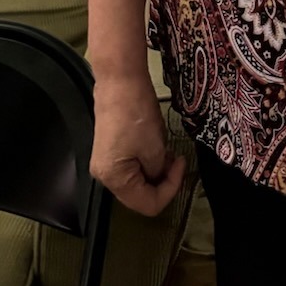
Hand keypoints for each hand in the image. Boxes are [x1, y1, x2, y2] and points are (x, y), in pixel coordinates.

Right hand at [90, 72, 186, 216]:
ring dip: (156, 171)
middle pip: (140, 196)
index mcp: (113, 179)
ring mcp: (105, 163)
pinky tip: (155, 146)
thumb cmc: (136, 113)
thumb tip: (158, 177)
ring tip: (166, 150)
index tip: (181, 167)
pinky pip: (132, 168)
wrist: (120, 81)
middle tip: (176, 160)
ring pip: (137, 182)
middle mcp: (104, 176)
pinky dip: (147, 162)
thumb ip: (158, 173)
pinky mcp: (109, 151)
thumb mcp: (155, 148)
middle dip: (163, 181)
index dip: (170, 190)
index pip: (148, 205)